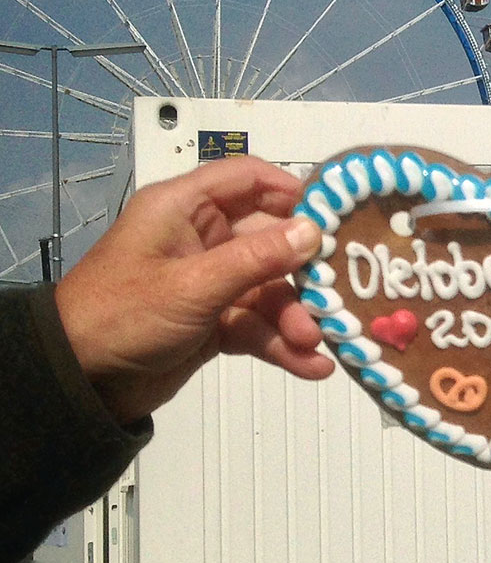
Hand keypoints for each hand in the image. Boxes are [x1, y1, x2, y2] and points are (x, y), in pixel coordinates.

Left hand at [55, 155, 336, 423]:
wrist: (79, 382)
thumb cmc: (120, 316)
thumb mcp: (192, 285)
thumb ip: (256, 259)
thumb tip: (313, 231)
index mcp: (184, 210)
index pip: (249, 180)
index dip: (294, 192)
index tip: (338, 214)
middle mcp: (200, 239)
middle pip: (270, 241)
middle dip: (302, 274)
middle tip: (335, 294)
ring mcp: (209, 282)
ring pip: (268, 289)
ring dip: (294, 316)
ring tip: (313, 342)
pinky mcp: (213, 321)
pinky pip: (258, 324)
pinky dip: (281, 344)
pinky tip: (309, 365)